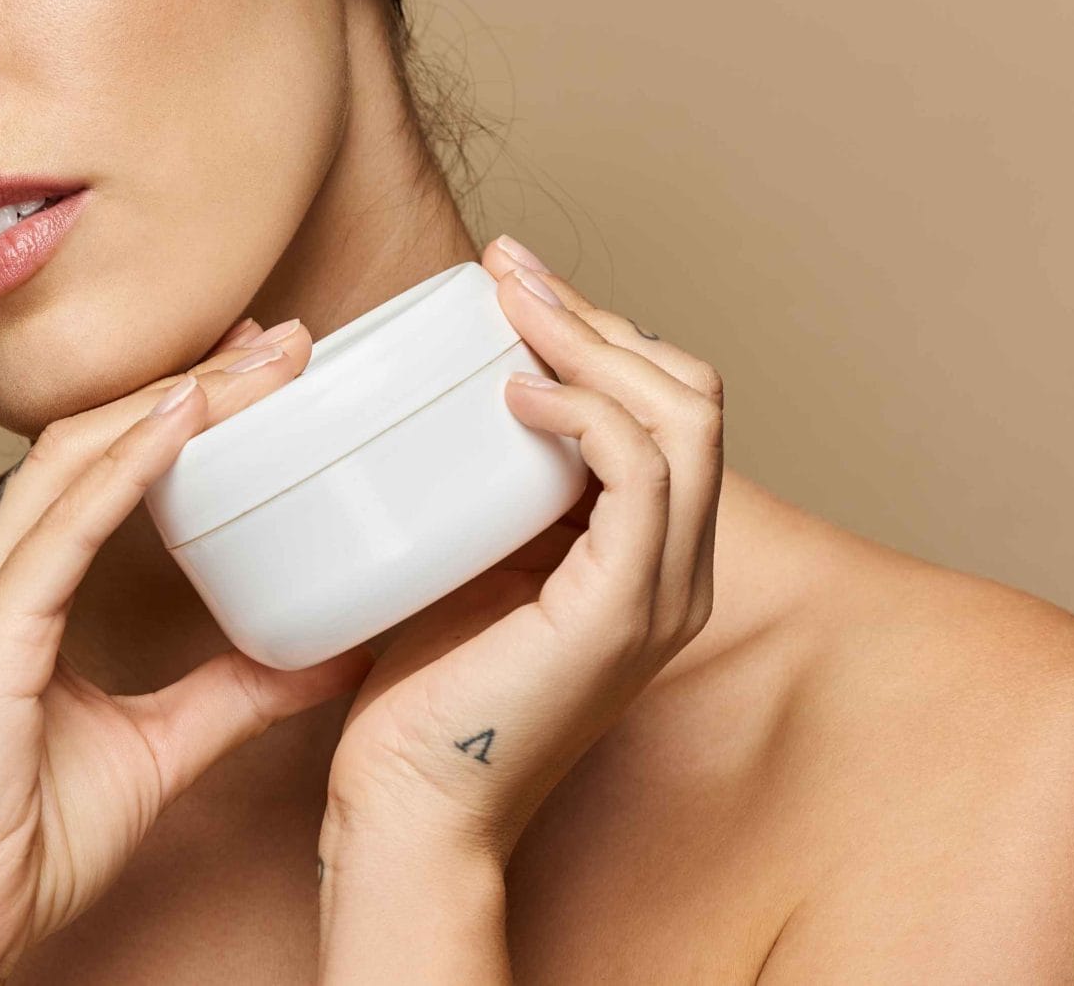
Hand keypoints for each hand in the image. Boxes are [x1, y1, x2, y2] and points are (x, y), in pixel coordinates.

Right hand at [0, 317, 377, 985]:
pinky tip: (188, 424)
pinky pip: (62, 528)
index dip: (169, 410)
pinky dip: (130, 467)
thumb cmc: (5, 851)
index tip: (253, 371)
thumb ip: (226, 697)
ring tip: (258, 364)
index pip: (88, 470)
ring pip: (75, 462)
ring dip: (172, 403)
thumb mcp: (150, 755)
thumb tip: (317, 659)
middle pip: (85, 442)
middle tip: (276, 339)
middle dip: (183, 382)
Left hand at [320, 237, 725, 866]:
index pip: (663, 404)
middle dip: (598, 312)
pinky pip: (640, 476)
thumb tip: (385, 375)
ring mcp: (658, 592)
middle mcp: (675, 568)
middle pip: (688, 392)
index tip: (506, 277)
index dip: (597, 327)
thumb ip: (460, 481)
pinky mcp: (621, 613)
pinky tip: (517, 392)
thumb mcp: (448, 551)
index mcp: (644, 552)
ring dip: (592, 338)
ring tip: (509, 302)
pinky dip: (587, 412)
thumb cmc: (411, 688)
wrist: (406, 806)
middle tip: (505, 266)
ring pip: (680, 416)